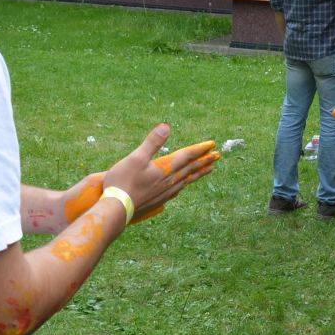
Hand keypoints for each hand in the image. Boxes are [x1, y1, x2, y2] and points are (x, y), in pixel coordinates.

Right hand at [58, 140, 217, 225]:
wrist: (117, 209)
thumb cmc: (124, 181)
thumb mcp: (136, 157)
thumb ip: (152, 142)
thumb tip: (166, 126)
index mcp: (166, 168)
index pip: (187, 156)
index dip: (200, 149)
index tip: (213, 144)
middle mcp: (169, 181)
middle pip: (191, 168)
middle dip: (205, 160)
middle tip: (218, 155)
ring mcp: (165, 192)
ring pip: (187, 180)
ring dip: (198, 172)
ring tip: (208, 169)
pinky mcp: (158, 200)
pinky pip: (178, 190)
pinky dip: (185, 184)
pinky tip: (183, 186)